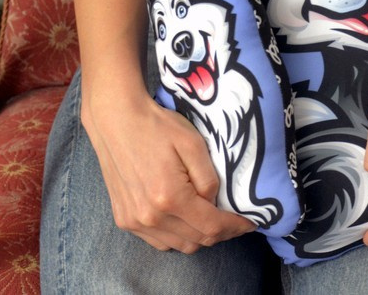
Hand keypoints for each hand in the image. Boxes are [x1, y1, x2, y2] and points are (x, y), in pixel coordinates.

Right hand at [82, 88, 255, 252]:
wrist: (117, 120)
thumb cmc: (157, 127)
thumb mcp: (192, 143)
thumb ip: (208, 178)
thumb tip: (214, 202)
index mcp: (170, 197)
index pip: (212, 226)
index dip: (235, 227)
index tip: (251, 222)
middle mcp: (150, 217)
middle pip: (196, 241)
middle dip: (221, 233)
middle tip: (235, 220)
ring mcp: (134, 221)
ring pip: (178, 245)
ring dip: (199, 236)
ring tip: (212, 218)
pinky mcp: (124, 219)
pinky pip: (158, 240)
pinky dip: (177, 235)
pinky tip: (185, 217)